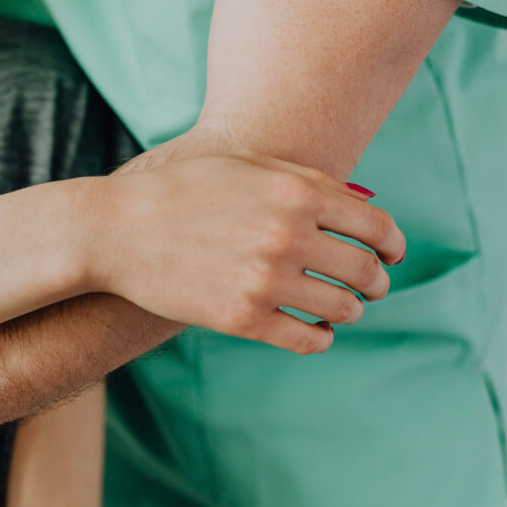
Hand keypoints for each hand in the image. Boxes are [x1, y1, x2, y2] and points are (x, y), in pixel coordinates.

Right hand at [87, 147, 404, 353]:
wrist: (114, 230)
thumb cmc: (180, 191)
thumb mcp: (246, 167)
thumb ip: (307, 182)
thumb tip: (363, 211)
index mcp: (296, 192)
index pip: (377, 227)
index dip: (392, 245)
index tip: (390, 255)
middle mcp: (287, 236)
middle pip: (364, 270)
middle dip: (375, 281)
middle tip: (369, 287)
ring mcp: (264, 280)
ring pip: (342, 309)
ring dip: (349, 311)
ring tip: (339, 309)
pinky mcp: (241, 318)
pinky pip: (307, 339)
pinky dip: (320, 338)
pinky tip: (314, 331)